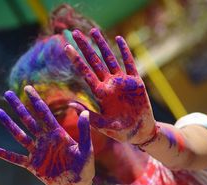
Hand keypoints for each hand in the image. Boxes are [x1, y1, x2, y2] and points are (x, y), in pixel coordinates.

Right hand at [0, 85, 93, 184]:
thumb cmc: (85, 168)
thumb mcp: (86, 149)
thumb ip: (84, 132)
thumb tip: (85, 112)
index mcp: (58, 134)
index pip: (44, 114)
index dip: (36, 101)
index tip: (27, 88)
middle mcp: (45, 140)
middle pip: (29, 120)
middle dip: (19, 107)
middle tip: (8, 94)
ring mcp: (38, 153)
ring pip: (20, 135)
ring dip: (9, 124)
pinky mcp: (33, 166)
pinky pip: (16, 159)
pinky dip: (4, 154)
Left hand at [65, 28, 155, 144]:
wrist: (140, 132)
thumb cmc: (121, 131)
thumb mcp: (103, 126)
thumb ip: (89, 116)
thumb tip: (70, 105)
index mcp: (100, 94)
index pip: (85, 73)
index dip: (76, 60)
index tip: (66, 47)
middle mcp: (109, 84)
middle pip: (95, 61)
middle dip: (85, 47)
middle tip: (75, 33)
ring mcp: (122, 82)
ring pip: (110, 58)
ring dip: (102, 45)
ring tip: (94, 31)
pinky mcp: (135, 82)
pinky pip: (130, 63)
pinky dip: (125, 51)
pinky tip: (119, 39)